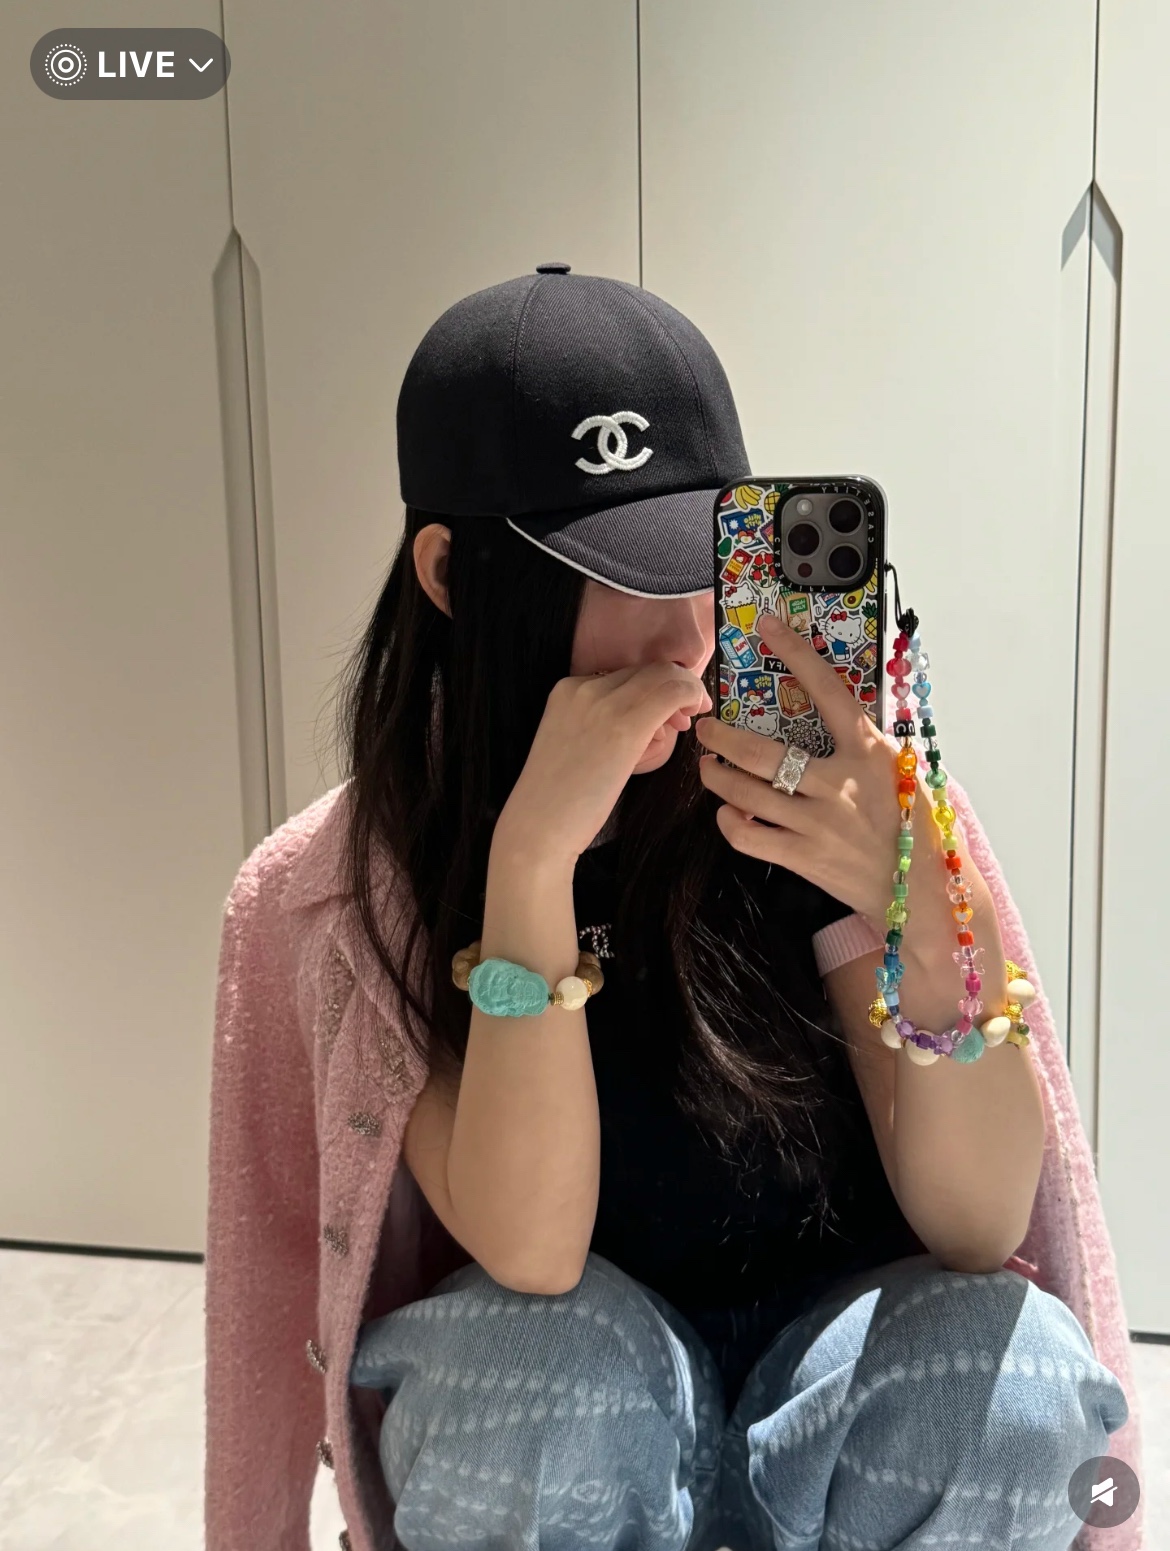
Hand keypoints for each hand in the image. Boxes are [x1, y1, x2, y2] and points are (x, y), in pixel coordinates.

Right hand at [494, 662, 712, 868]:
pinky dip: (692, 697)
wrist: (538, 826)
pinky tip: (694, 718)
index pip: (626, 673)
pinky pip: (673, 693)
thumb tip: (647, 722)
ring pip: (664, 674)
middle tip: (684, 717)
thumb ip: (602, 724)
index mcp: (567, 689)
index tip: (666, 713)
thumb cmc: (557, 799)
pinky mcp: (625, 726)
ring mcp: (604, 704)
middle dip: (674, 686)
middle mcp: (584, 687)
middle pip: (647, 668)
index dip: (652, 687)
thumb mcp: (574, 744)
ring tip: (687, 723)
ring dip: (686, 692)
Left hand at [694, 611, 939, 922]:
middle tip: (706, 729)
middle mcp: (839, 785)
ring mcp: (818, 824)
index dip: (796, 654)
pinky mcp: (805, 858)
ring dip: (717, 777)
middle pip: (761, 752)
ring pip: (745, 794)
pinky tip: (728, 813)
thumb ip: (860, 743)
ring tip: (708, 768)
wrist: (925, 890)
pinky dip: (729, 823)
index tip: (768, 628)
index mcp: (868, 752)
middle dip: (721, 737)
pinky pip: (749, 837)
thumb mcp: (896, 769)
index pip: (828, 690)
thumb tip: (822, 710)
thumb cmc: (913, 823)